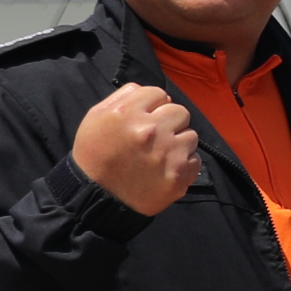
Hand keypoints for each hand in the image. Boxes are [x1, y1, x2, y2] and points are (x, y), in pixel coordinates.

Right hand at [72, 85, 201, 216]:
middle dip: (169, 121)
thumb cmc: (95, 153)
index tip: (145, 117)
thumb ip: (125, 96)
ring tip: (160, 153)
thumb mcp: (97, 116)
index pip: (158, 93)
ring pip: (191, 135)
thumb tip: (157, 95)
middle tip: (156, 135)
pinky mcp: (180, 176)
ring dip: (178, 142)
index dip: (152, 105)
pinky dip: (184, 163)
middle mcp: (151, 131)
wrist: (95, 196)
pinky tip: (165, 168)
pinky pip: (195, 160)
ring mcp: (168, 154)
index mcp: (129, 113)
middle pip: (180, 112)